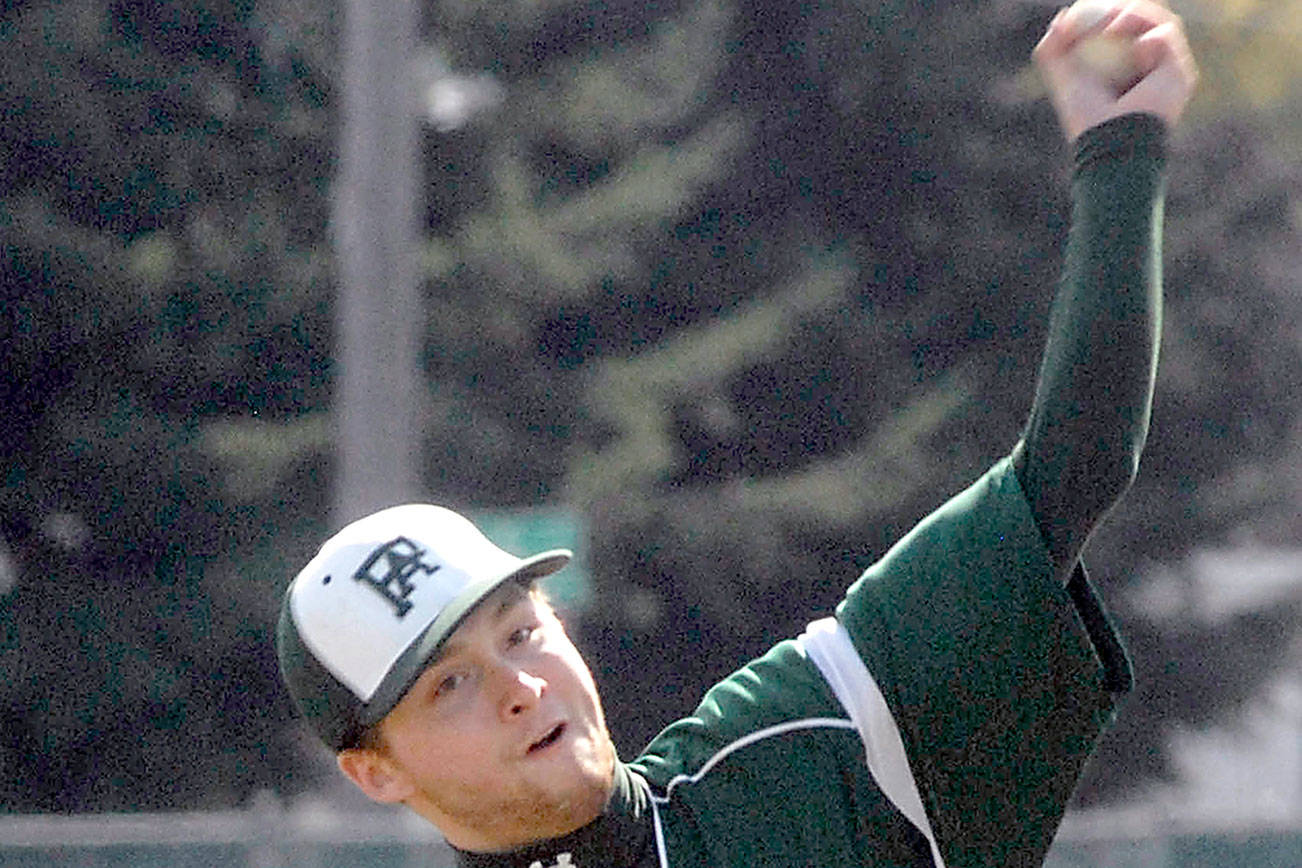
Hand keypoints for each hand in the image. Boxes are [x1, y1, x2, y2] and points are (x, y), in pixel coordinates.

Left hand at [1033, 0, 1197, 140]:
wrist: (1109, 138)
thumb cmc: (1086, 115)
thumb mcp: (1063, 78)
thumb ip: (1053, 51)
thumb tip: (1061, 18)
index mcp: (1125, 65)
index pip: (1122, 25)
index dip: (1108, 11)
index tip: (1086, 9)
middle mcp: (1150, 65)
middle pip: (1144, 18)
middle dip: (1121, 7)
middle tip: (1102, 10)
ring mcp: (1168, 68)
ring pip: (1160, 20)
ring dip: (1134, 14)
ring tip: (1111, 27)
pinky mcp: (1181, 71)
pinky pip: (1168, 36)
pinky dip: (1149, 36)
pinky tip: (1135, 51)